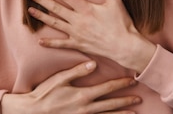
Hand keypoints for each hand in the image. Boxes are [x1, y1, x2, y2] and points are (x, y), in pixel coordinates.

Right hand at [0, 60, 140, 113]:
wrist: (33, 112)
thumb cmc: (45, 93)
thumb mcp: (60, 79)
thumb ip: (77, 71)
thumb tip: (94, 63)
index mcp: (83, 95)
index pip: (107, 88)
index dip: (120, 84)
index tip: (131, 80)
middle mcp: (86, 108)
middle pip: (111, 104)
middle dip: (126, 100)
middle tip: (139, 98)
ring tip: (134, 113)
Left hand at [27, 0, 155, 72]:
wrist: (125, 46)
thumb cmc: (121, 23)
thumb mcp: (114, 1)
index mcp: (86, 8)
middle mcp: (78, 20)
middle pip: (55, 8)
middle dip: (41, 0)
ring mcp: (76, 33)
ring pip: (55, 24)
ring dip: (41, 17)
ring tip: (29, 11)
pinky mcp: (78, 44)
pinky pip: (61, 44)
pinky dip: (50, 43)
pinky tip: (39, 41)